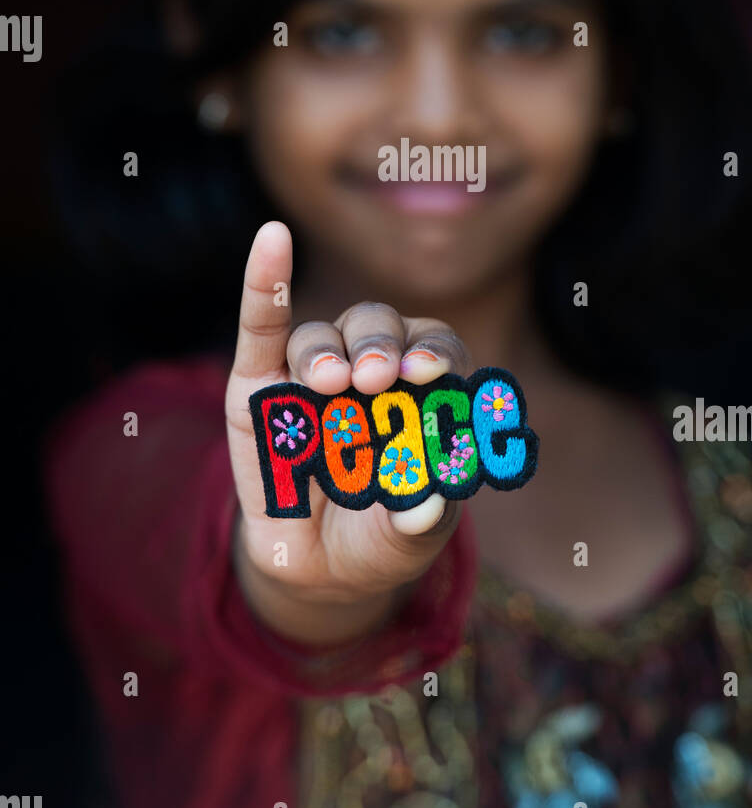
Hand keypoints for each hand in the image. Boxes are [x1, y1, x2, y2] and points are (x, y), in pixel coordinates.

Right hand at [224, 221, 470, 645]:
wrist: (320, 568)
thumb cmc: (381, 537)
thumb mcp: (408, 536)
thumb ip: (420, 518)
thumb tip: (428, 502)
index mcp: (423, 390)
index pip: (437, 351)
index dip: (435, 352)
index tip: (431, 370)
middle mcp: (372, 370)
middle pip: (382, 330)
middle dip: (381, 346)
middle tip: (379, 378)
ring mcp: (315, 374)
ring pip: (324, 334)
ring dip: (329, 350)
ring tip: (332, 383)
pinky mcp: (259, 383)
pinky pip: (263, 323)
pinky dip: (266, 280)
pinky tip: (273, 239)